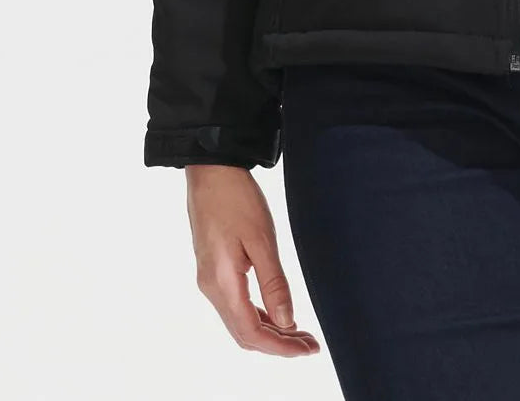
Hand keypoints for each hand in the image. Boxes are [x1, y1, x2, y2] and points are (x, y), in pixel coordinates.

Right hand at [186, 164, 320, 356]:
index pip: (252, 332)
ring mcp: (210, 279)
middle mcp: (211, 288)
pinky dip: (258, 315)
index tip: (308, 350)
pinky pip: (236, 305)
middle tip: (309, 344)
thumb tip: (286, 321)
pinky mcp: (214, 270)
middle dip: (278, 344)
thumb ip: (273, 283)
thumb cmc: (236, 198)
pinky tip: (278, 312)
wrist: (211, 170)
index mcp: (221, 283)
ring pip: (240, 321)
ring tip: (300, 332)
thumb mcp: (261, 239)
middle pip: (245, 333)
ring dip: (269, 331)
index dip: (281, 347)